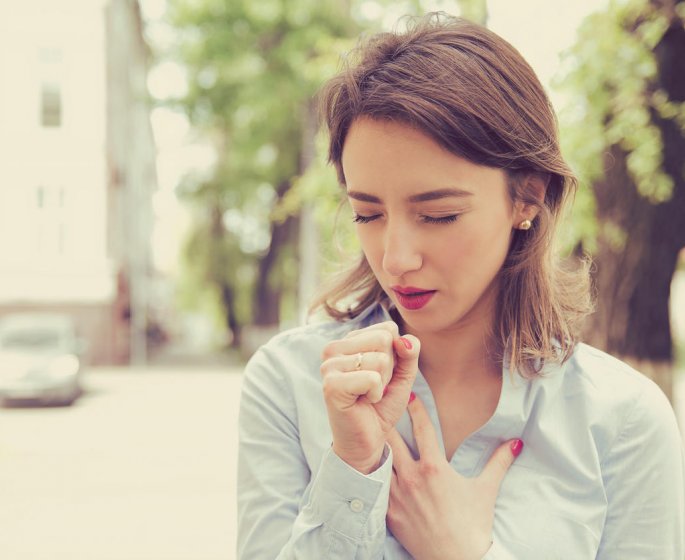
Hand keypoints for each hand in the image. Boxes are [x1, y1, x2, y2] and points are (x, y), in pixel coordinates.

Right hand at [320, 321, 419, 473]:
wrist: (368, 440)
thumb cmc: (381, 406)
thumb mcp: (402, 375)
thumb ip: (409, 353)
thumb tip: (404, 340)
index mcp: (349, 340)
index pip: (387, 329)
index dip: (394, 355)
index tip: (380, 374)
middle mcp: (334, 348)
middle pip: (384, 340)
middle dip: (389, 368)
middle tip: (374, 386)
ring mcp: (329, 365)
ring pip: (380, 359)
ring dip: (382, 383)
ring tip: (367, 394)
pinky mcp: (331, 385)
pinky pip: (372, 378)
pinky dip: (375, 394)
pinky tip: (362, 402)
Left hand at [386, 395, 522, 559]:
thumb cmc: (472, 526)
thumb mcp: (486, 490)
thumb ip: (499, 462)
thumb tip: (517, 442)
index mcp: (434, 468)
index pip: (422, 429)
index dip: (415, 409)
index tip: (409, 395)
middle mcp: (411, 477)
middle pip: (392, 439)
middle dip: (386, 422)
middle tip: (380, 408)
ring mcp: (396, 496)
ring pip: (379, 462)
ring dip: (377, 448)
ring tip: (370, 435)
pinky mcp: (389, 513)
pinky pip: (375, 488)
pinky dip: (373, 475)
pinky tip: (369, 468)